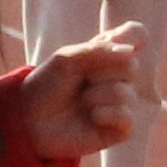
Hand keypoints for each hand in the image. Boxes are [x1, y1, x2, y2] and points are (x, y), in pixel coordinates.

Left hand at [8, 21, 147, 164]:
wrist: (29, 119)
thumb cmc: (46, 86)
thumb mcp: (67, 59)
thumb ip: (98, 50)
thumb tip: (131, 52)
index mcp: (109, 56)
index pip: (137, 36)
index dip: (129, 36)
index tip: (104, 42)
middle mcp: (119, 78)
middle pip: (131, 66)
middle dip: (100, 72)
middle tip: (81, 81)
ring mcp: (120, 103)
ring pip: (126, 92)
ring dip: (97, 95)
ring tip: (81, 102)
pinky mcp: (119, 130)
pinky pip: (127, 117)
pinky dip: (108, 114)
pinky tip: (93, 116)